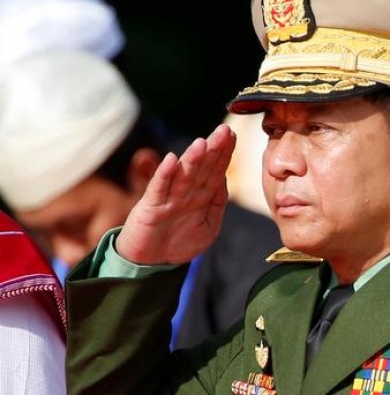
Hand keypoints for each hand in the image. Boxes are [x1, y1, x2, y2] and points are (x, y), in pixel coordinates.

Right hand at [115, 124, 235, 264]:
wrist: (152, 263)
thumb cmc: (180, 243)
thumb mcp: (208, 226)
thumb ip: (217, 204)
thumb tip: (224, 179)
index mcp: (201, 196)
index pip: (215, 171)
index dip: (224, 154)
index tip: (233, 136)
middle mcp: (185, 193)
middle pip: (202, 168)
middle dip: (213, 150)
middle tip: (224, 131)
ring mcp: (168, 198)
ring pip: (183, 175)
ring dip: (192, 159)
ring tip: (202, 142)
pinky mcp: (151, 208)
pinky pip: (159, 189)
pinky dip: (164, 174)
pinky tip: (171, 160)